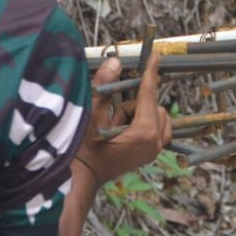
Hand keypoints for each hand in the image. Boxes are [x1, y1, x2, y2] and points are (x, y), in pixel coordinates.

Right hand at [74, 52, 171, 190]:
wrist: (79, 181)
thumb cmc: (82, 152)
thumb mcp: (90, 115)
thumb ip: (104, 86)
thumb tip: (115, 63)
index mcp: (145, 133)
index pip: (149, 94)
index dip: (150, 72)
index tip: (155, 55)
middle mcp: (155, 143)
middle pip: (154, 106)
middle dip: (135, 103)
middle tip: (112, 114)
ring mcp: (153, 151)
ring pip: (154, 117)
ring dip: (137, 114)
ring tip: (113, 125)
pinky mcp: (148, 154)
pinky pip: (152, 129)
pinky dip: (138, 123)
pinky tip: (117, 132)